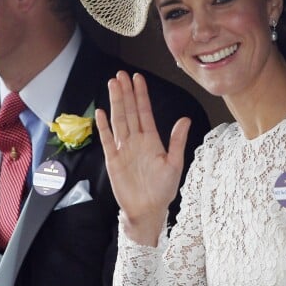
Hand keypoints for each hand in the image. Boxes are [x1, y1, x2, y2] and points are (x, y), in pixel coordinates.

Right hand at [96, 71, 190, 245]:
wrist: (148, 211)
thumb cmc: (163, 189)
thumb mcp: (174, 163)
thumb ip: (177, 141)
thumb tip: (185, 119)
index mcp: (151, 139)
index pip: (144, 111)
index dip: (141, 94)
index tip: (137, 78)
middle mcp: (136, 140)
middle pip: (129, 111)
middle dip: (125, 92)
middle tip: (121, 74)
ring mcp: (123, 148)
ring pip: (118, 120)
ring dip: (115, 102)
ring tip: (112, 85)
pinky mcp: (113, 160)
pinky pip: (107, 140)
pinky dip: (103, 127)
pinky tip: (100, 112)